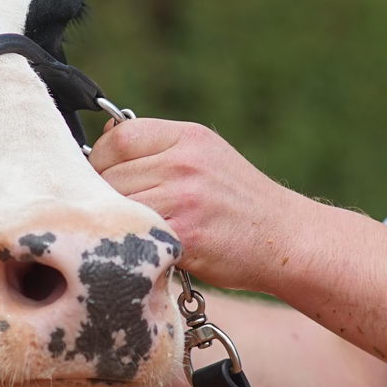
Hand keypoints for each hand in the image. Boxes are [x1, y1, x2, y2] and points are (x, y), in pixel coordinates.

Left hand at [88, 117, 309, 291]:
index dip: (100, 161)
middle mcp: (185, 163)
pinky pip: (137, 235)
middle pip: (111, 175)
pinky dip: (134, 244)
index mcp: (188, 137)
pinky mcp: (185, 235)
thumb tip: (101, 149)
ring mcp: (185, 199)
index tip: (101, 180)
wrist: (286, 238)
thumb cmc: (239, 202)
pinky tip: (145, 249)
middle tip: (116, 215)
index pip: (118, 139)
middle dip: (104, 197)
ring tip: (131, 233)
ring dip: (117, 224)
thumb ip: (158, 149)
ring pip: (118, 207)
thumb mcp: (205, 155)